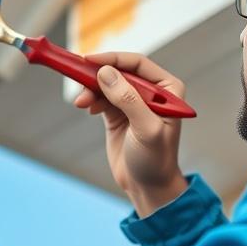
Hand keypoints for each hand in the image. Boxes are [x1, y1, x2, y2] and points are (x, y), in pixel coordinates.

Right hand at [73, 52, 187, 216]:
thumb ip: (128, 100)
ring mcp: (133, 101)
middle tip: (78, 79)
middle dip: (98, 76)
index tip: (89, 60)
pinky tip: (86, 107)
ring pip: (107, 83)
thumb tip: (105, 73)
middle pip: (119, 71)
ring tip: (80, 102)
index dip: (113, 59)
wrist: (147, 186)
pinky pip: (101, 97)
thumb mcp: (145, 129)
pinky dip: (91, 99)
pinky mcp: (118, 113)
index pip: (137, 64)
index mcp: (168, 88)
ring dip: (91, 89)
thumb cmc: (155, 159)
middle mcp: (152, 91)